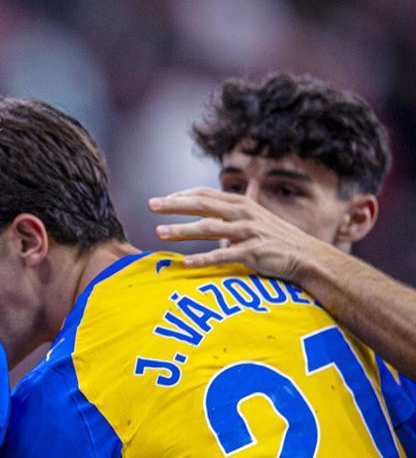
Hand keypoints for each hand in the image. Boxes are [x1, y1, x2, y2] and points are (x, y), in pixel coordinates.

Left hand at [149, 188, 332, 282]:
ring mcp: (248, 232)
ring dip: (182, 230)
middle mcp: (243, 214)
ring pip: (208, 228)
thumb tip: (204, 215)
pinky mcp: (253, 252)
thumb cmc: (274, 239)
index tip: (162, 199)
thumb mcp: (252, 220)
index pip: (205, 194)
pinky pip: (223, 256)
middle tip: (150, 205)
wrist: (307, 256)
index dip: (182, 195)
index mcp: (241, 204)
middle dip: (174, 205)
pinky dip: (203, 259)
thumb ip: (228, 216)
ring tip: (159, 233)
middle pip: (202, 205)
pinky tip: (186, 263)